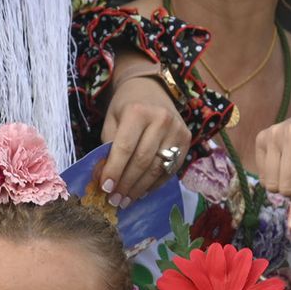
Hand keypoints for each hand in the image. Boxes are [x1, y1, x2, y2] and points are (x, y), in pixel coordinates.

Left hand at [98, 71, 192, 204]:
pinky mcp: (186, 140)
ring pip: (157, 168)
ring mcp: (177, 130)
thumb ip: (108, 148)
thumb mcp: (112, 121)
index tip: (105, 189)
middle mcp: (161, 120)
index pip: (125, 147)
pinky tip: (141, 191)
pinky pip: (170, 169)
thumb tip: (104, 180)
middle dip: (127, 184)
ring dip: (140, 188)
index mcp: (138, 111)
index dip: (115, 170)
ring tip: (126, 200)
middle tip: (115, 200)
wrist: (151, 88)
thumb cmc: (127, 106)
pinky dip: (154, 184)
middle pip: (143, 161)